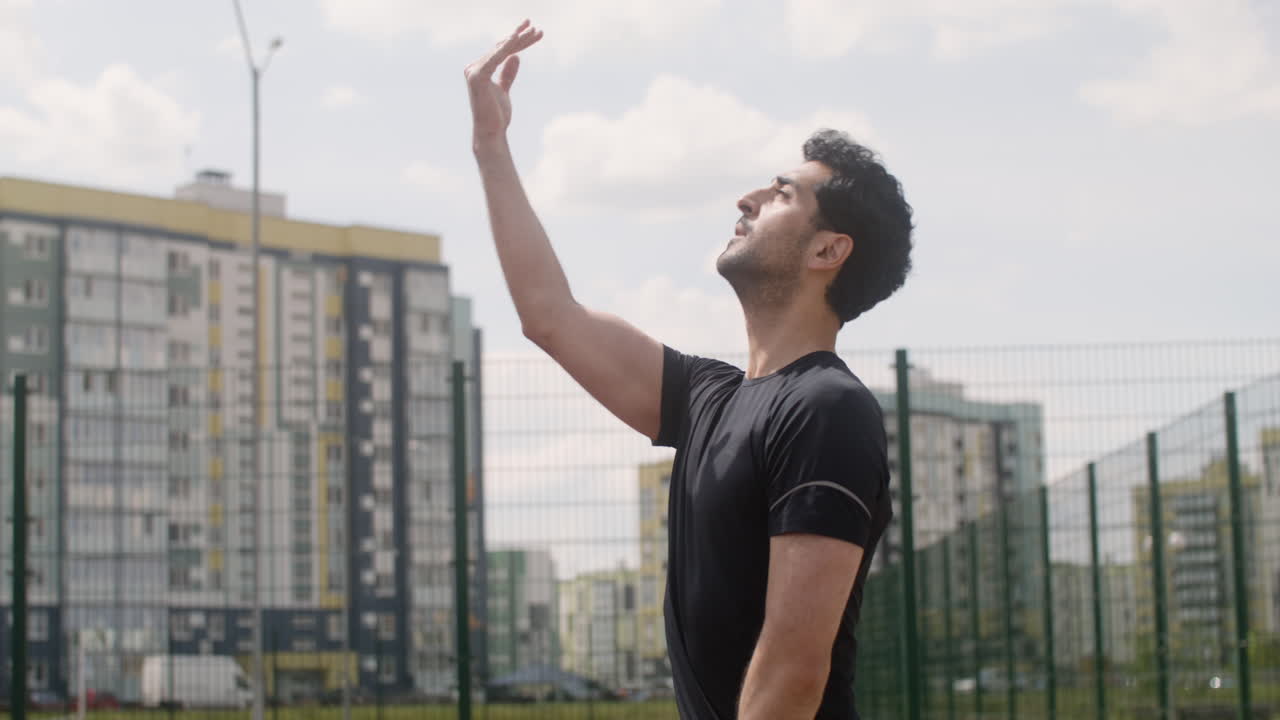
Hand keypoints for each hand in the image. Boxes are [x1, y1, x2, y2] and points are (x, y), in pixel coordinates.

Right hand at [465, 20, 543, 143]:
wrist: (491, 132)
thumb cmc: (497, 116)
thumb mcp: (504, 91)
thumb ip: (507, 74)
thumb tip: (516, 56)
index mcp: (479, 70)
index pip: (500, 52)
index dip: (518, 41)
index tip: (534, 33)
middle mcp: (473, 68)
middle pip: (501, 48)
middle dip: (520, 37)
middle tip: (536, 27)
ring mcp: (473, 71)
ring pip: (500, 51)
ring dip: (518, 39)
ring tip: (534, 31)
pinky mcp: (477, 76)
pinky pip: (495, 58)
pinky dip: (506, 47)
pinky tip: (517, 37)